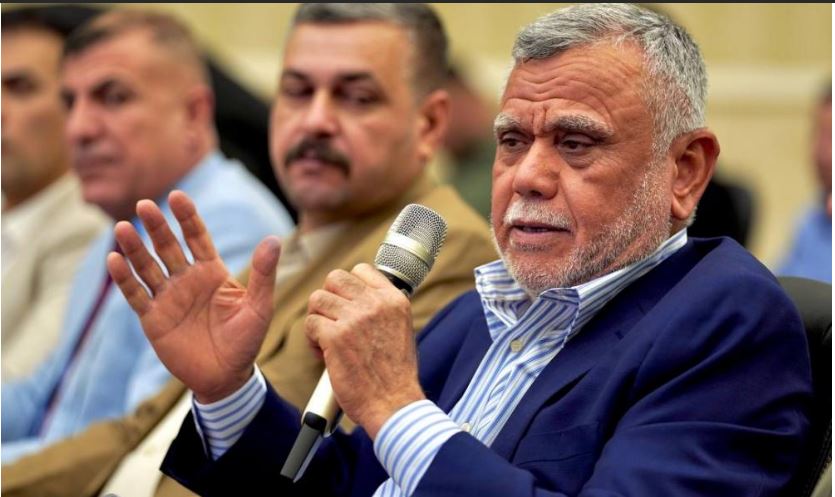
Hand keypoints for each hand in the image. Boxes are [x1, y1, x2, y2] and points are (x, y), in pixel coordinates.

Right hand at [106, 190, 280, 402]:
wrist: (226, 378)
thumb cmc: (246, 341)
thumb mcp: (259, 306)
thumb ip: (263, 274)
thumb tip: (274, 240)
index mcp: (212, 272)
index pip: (197, 238)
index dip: (187, 217)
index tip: (177, 196)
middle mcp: (187, 280)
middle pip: (168, 247)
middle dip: (156, 226)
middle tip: (144, 204)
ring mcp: (168, 298)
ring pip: (148, 267)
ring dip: (135, 249)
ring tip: (122, 228)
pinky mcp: (153, 319)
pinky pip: (136, 295)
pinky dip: (124, 279)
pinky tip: (114, 260)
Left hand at [305, 264, 425, 438]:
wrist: (393, 403)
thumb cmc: (395, 374)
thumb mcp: (401, 329)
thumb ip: (382, 308)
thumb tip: (359, 296)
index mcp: (393, 300)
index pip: (361, 270)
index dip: (348, 286)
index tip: (346, 305)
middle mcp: (375, 304)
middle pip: (335, 278)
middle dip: (328, 298)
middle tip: (330, 320)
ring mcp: (354, 318)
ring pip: (318, 299)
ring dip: (317, 319)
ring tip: (324, 339)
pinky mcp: (335, 337)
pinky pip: (310, 324)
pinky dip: (311, 340)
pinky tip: (321, 354)